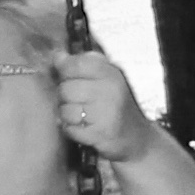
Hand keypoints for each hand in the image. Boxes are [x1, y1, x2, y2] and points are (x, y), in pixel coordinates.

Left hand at [58, 44, 157, 163]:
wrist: (137, 139)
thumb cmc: (115, 107)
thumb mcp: (105, 81)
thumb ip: (81, 67)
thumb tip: (57, 56)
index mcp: (111, 74)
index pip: (76, 63)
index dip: (66, 71)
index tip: (70, 78)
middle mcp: (110, 90)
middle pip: (65, 88)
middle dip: (66, 98)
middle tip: (80, 103)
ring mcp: (106, 113)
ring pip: (65, 110)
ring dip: (68, 116)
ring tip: (83, 116)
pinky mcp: (100, 133)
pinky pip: (69, 128)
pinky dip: (72, 130)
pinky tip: (85, 128)